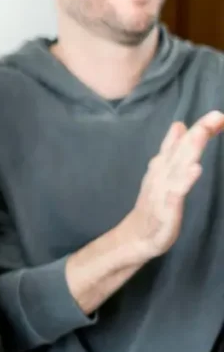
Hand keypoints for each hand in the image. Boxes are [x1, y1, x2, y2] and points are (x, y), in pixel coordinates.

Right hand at [121, 111, 223, 257]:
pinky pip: (175, 195)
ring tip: (203, 135)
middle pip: (181, 152)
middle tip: (215, 116)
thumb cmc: (154, 204)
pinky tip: (195, 170)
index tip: (217, 115)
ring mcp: (163, 192)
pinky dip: (184, 181)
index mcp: (163, 167)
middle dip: (198, 134)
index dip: (198, 129)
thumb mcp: (163, 173)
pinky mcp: (166, 211)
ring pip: (178, 169)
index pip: (181, 144)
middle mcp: (162, 176)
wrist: (135, 237)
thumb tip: (179, 124)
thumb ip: (171, 149)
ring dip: (190, 151)